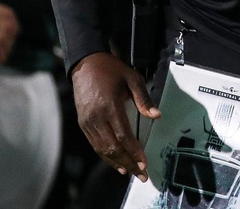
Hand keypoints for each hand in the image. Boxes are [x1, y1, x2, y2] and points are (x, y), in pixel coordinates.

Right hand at [71, 52, 160, 180]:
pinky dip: (105, 156)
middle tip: (141, 174)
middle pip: (113, 147)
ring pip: (102, 149)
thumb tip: (156, 116)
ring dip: (116, 163)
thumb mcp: (132, 78)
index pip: (123, 136)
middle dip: (128, 163)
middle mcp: (96, 117)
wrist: (86, 63)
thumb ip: (144, 99)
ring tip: (130, 172)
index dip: (134, 152)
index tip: (144, 162)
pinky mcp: (83, 123)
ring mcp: (87, 122)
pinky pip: (94, 144)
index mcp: (109, 106)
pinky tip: (115, 162)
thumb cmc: (111, 70)